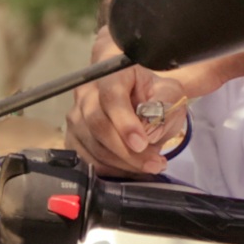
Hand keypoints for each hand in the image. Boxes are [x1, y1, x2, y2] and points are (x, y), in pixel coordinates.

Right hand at [67, 29, 188, 174]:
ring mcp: (76, 115)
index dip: (124, 123)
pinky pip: (87, 159)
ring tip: (150, 165)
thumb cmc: (154, 93)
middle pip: (97, 124)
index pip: (111, 97)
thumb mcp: (170, 93)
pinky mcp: (73, 137)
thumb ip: (164, 105)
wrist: (141, 99)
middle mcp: (86, 92)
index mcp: (111, 73)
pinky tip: (132, 170)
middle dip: (126, 151)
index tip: (142, 143)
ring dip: (122, 162)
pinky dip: (110, 169)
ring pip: (92, 145)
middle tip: (154, 163)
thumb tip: (149, 131)